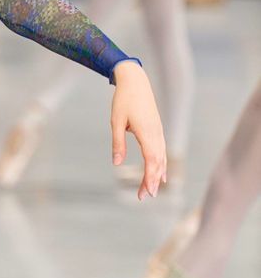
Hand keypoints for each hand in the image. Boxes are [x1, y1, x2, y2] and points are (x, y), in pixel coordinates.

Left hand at [110, 61, 166, 199]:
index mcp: (146, 132)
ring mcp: (158, 131)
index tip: (146, 192)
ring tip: (152, 190)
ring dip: (157, 175)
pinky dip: (161, 164)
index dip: (150, 177)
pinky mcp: (157, 129)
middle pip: (158, 163)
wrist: (135, 81)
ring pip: (162, 158)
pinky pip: (162, 151)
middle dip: (152, 181)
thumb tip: (117, 162)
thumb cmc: (123, 100)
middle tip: (145, 197)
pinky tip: (161, 174)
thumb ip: (118, 143)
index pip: (151, 160)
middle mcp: (156, 134)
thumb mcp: (116, 121)